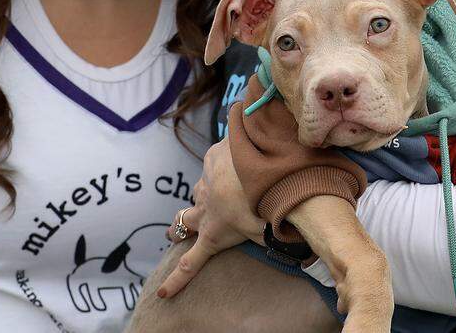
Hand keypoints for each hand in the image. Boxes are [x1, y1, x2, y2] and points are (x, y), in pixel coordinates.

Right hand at [158, 138, 261, 298]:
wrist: (253, 166)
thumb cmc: (261, 206)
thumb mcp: (266, 234)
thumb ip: (268, 246)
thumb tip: (292, 264)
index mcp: (214, 234)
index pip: (191, 264)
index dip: (176, 280)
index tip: (163, 293)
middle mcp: (204, 211)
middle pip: (181, 225)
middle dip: (176, 231)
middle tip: (172, 234)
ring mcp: (204, 185)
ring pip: (197, 195)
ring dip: (203, 199)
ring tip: (217, 195)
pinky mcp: (210, 162)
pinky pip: (211, 169)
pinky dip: (219, 171)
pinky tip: (233, 167)